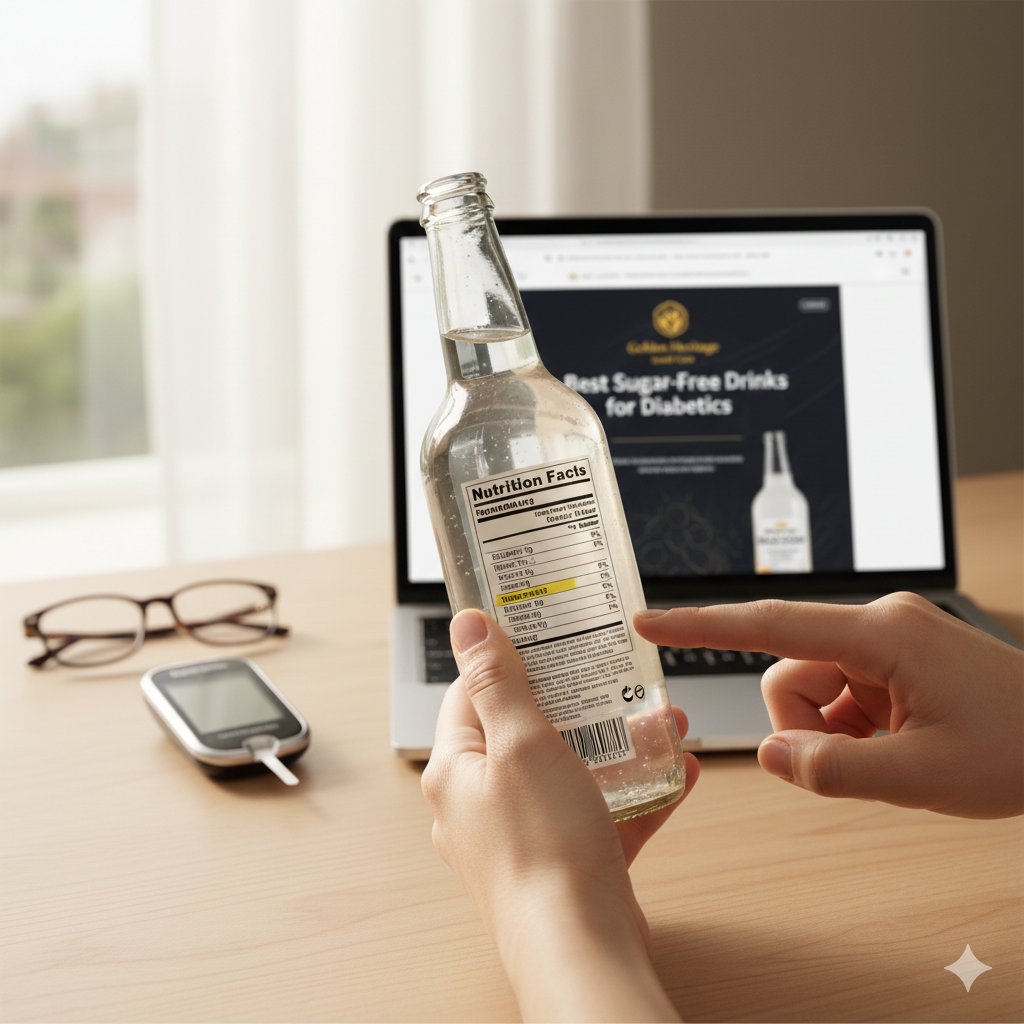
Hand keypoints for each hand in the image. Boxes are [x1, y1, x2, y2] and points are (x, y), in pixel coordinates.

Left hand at [422, 608, 697, 1021]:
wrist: (580, 949)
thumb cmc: (542, 848)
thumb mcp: (520, 742)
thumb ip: (497, 680)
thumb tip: (467, 624)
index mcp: (455, 771)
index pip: (471, 695)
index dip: (508, 660)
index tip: (545, 634)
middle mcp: (480, 805)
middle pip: (525, 732)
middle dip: (577, 701)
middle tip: (613, 673)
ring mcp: (523, 837)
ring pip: (569, 773)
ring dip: (615, 745)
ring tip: (660, 720)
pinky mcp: (563, 863)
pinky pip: (599, 815)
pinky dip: (634, 793)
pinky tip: (677, 773)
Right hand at [635, 593, 1022, 818]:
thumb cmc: (1022, 749)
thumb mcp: (924, 776)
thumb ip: (834, 770)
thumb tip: (771, 756)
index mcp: (882, 634)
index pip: (771, 625)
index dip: (702, 626)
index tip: (650, 622)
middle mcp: (879, 624)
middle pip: (790, 673)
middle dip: (806, 727)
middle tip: (858, 763)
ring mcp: (889, 639)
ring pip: (813, 687)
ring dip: (832, 732)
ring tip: (888, 756)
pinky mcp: (897, 658)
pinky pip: (843, 693)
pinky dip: (853, 729)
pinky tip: (897, 745)